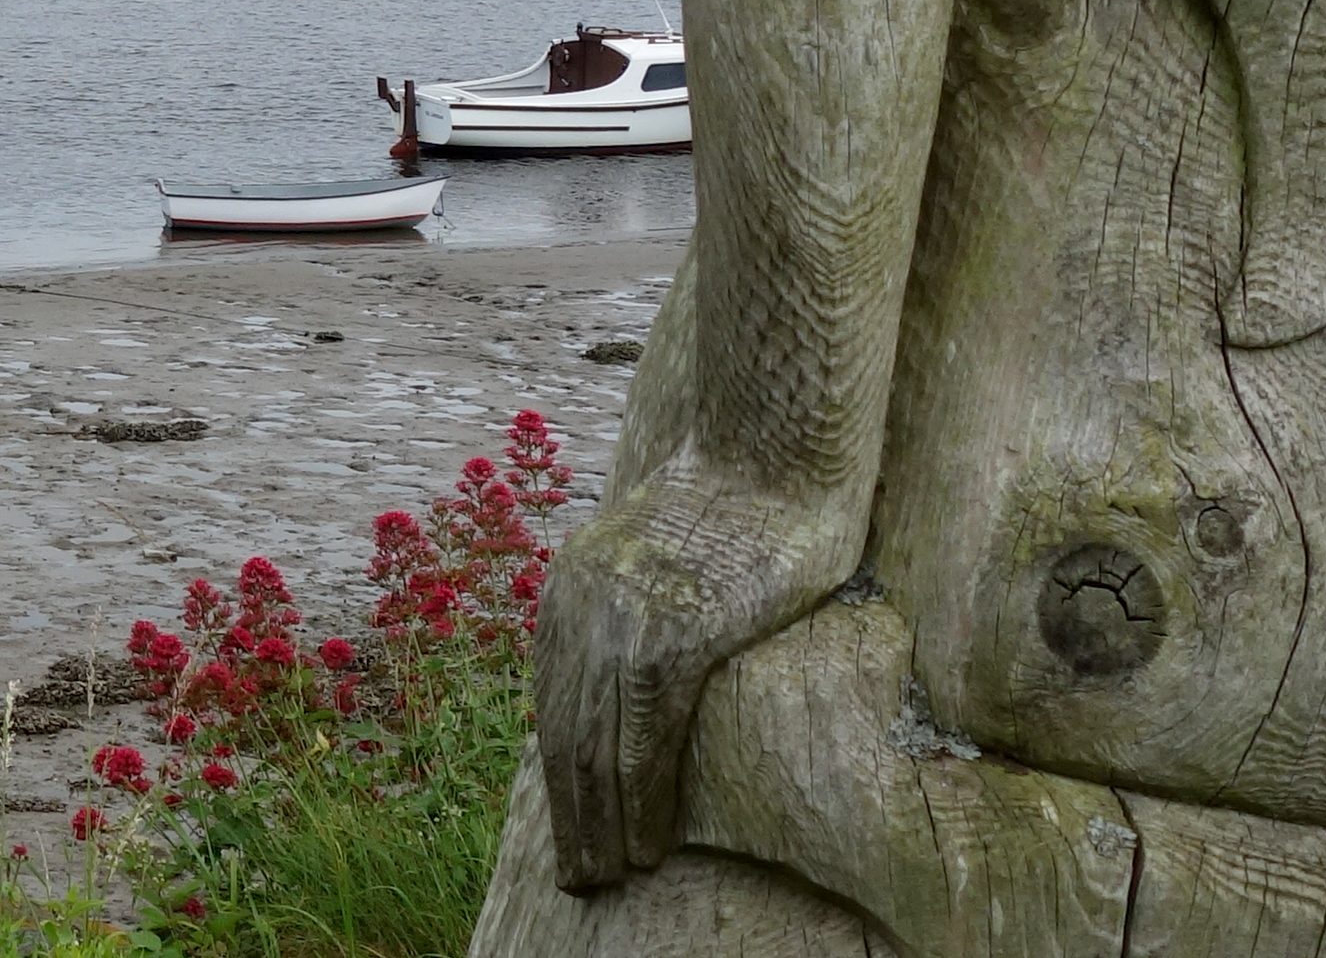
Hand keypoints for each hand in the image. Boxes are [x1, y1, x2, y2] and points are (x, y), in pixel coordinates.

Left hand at [531, 456, 850, 889]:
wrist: (772, 448)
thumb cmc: (738, 500)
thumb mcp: (660, 555)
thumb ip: (636, 603)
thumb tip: (636, 672)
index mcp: (573, 587)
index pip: (553, 702)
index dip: (559, 774)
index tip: (568, 826)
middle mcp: (583, 607)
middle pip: (563, 735)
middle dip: (568, 814)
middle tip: (579, 877)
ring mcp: (624, 623)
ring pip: (595, 750)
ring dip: (597, 825)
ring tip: (605, 877)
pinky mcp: (673, 639)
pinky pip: (645, 741)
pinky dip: (640, 802)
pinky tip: (645, 844)